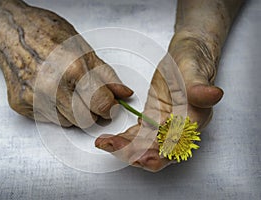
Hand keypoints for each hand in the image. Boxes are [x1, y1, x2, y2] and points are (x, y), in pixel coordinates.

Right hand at [0, 1, 133, 127]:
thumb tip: (123, 93)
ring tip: (68, 90)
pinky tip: (52, 92)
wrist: (11, 31)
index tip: (109, 104)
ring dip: (75, 112)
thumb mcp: (84, 49)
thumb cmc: (46, 34)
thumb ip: (106, 76)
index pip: (101, 105)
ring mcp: (34, 98)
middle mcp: (52, 87)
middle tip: (91, 98)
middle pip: (86, 120)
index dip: (110, 107)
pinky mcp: (22, 105)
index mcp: (73, 69)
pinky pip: (50, 120)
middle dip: (94, 112)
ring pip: (69, 123)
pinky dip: (57, 110)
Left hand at [95, 35, 223, 171]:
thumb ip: (200, 86)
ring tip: (105, 142)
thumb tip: (213, 95)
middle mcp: (179, 128)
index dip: (158, 154)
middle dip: (133, 153)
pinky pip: (137, 135)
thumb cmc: (192, 62)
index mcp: (192, 120)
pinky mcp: (153, 120)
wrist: (185, 56)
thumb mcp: (195, 71)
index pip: (176, 145)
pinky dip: (124, 139)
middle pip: (157, 151)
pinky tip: (110, 139)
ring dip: (125, 148)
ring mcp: (164, 126)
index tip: (140, 156)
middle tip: (112, 146)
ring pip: (144, 146)